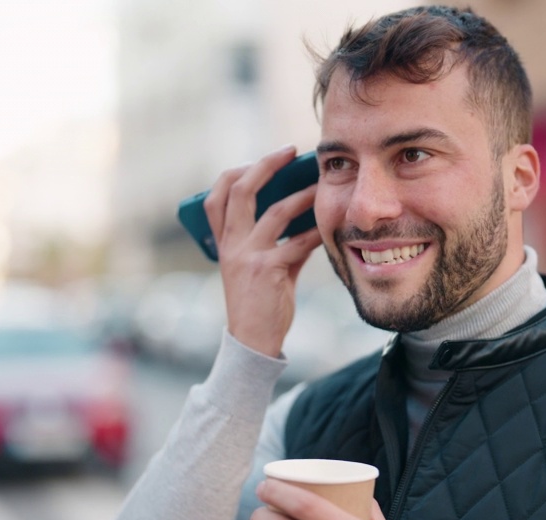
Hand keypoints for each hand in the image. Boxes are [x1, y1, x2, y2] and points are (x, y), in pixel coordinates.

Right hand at [204, 146, 322, 357]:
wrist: (252, 340)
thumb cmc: (259, 302)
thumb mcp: (258, 265)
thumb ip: (275, 240)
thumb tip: (303, 211)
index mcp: (223, 242)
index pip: (216, 196)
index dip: (237, 172)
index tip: (262, 160)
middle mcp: (231, 244)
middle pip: (240, 190)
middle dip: (266, 165)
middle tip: (290, 151)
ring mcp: (247, 256)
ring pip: (275, 211)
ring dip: (302, 195)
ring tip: (319, 185)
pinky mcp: (268, 269)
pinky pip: (298, 241)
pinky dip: (315, 231)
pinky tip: (329, 226)